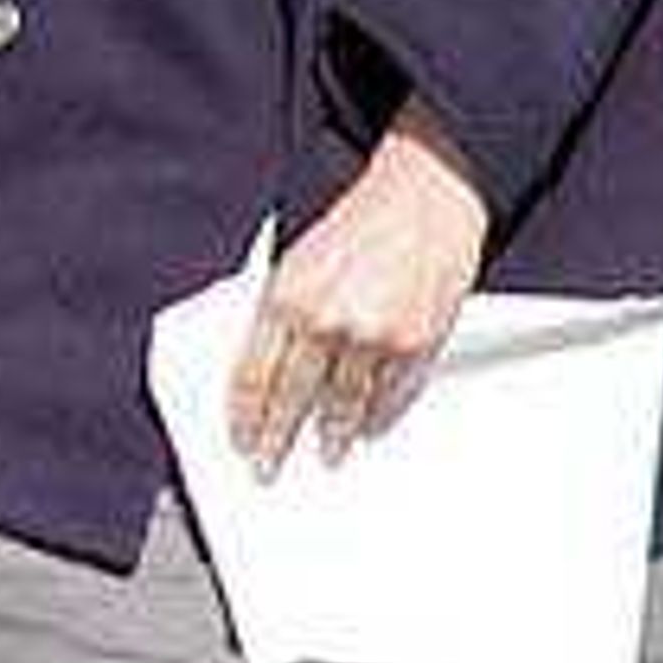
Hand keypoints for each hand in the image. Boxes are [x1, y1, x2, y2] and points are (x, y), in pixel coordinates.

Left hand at [228, 105, 490, 477]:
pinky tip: (366, 427)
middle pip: (291, 398)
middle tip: (268, 466)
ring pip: (341, 404)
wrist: (422, 195)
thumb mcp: (296, 259)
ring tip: (324, 451)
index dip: (244, 415)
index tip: (240, 440)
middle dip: (277, 438)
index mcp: (284, 295)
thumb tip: (262, 374)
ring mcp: (370, 334)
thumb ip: (279, 315)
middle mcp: (324, 318)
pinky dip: (375, 415)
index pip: (252, 374)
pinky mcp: (413, 341)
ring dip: (331, 434)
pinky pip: (388, 394)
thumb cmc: (357, 225)